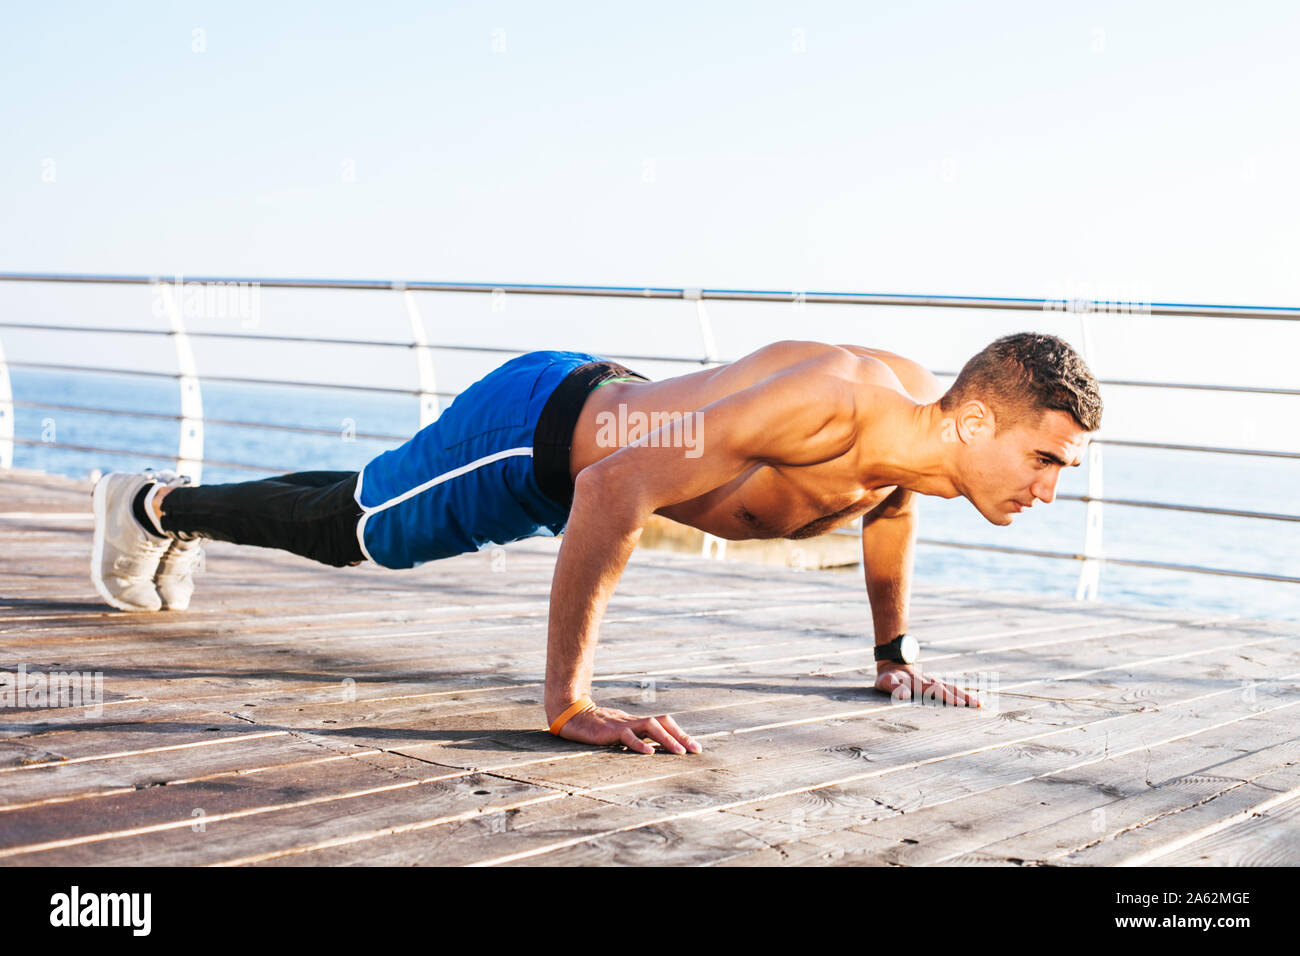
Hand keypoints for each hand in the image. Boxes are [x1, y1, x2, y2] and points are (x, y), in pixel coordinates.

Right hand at [552, 702, 701, 754]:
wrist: (572, 714)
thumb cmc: (595, 726)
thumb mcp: (618, 731)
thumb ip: (633, 736)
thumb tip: (651, 748)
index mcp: (637, 723)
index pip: (664, 724)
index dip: (680, 734)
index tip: (695, 747)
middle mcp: (634, 721)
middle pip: (663, 723)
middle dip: (681, 736)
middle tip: (696, 750)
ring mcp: (623, 724)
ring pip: (651, 727)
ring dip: (667, 739)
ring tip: (680, 752)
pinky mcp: (610, 731)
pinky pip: (628, 736)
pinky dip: (640, 744)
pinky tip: (650, 753)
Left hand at [874, 662, 980, 706]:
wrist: (892, 664)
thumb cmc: (888, 678)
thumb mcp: (886, 682)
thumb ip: (895, 688)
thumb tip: (902, 696)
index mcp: (919, 683)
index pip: (936, 690)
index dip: (948, 697)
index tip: (960, 704)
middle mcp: (930, 681)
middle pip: (949, 689)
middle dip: (963, 697)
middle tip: (978, 705)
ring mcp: (934, 682)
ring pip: (952, 688)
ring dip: (965, 695)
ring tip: (979, 703)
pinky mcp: (935, 683)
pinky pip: (951, 688)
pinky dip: (962, 694)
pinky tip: (972, 701)